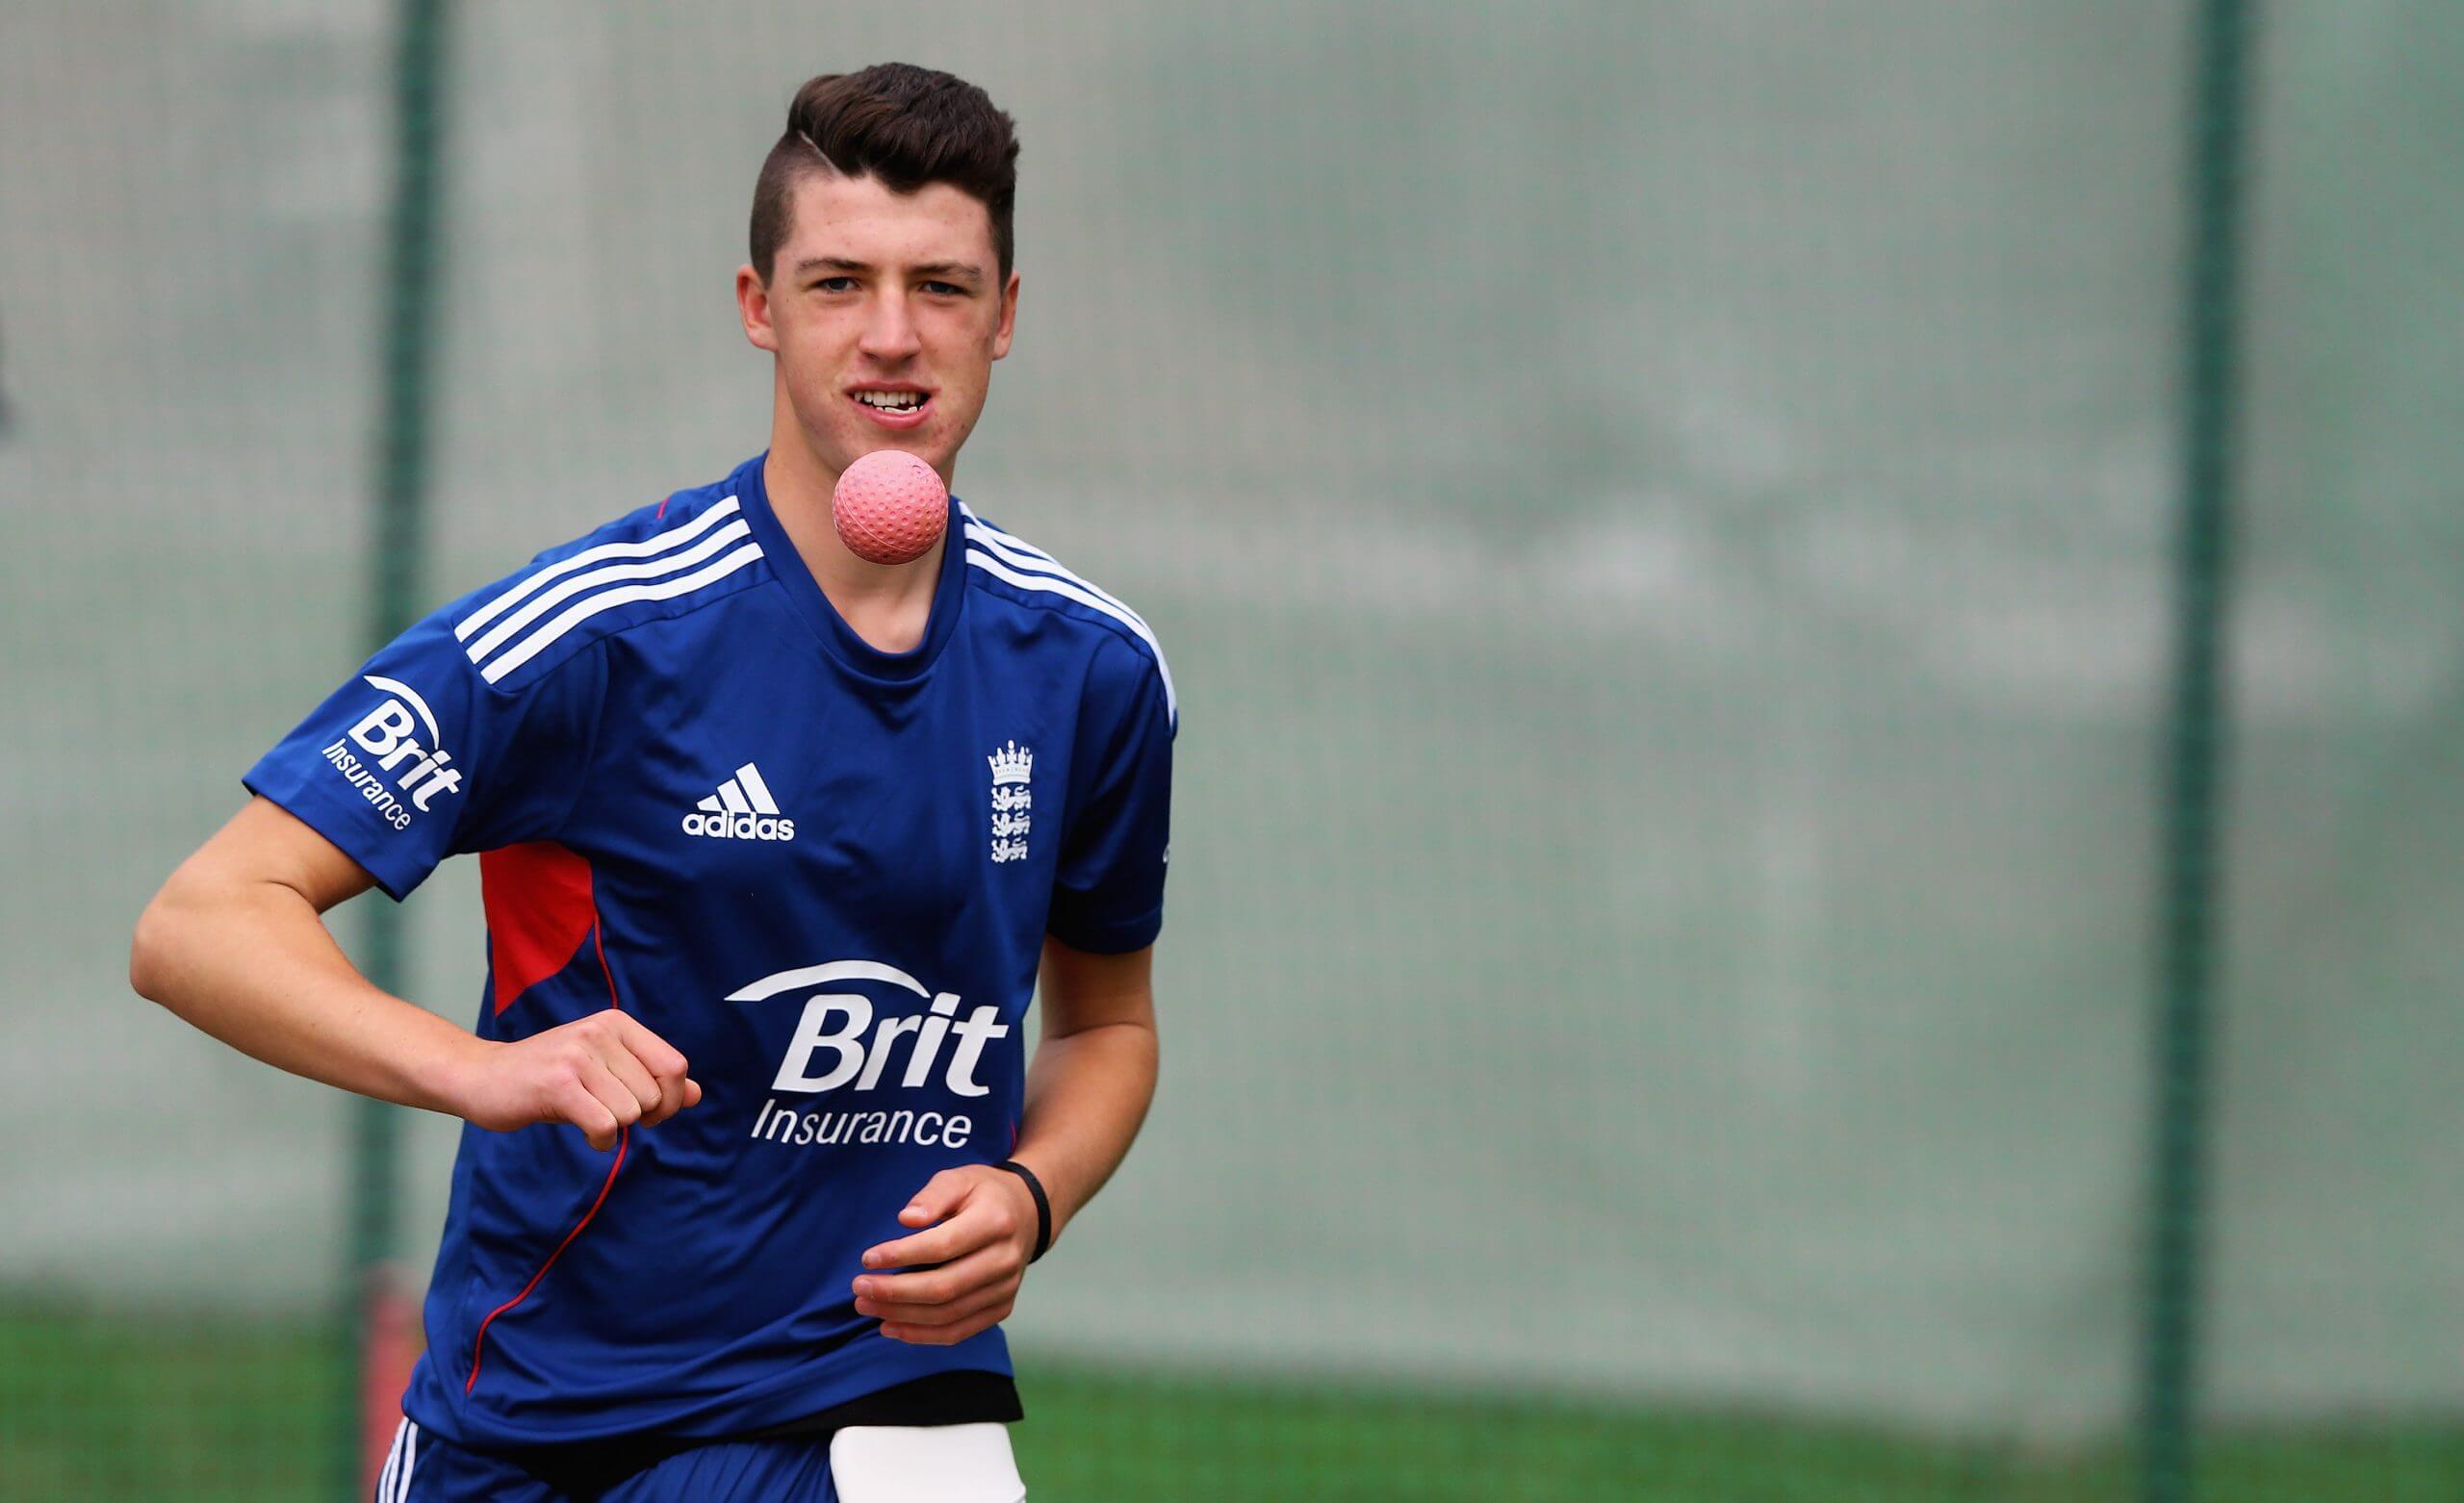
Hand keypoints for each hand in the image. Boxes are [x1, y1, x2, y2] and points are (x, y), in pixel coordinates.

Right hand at [449, 1009, 700, 1150]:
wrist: (482, 1077)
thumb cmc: (550, 1077)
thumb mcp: (606, 1069)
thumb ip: (652, 1078)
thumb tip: (698, 1094)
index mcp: (616, 1024)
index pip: (675, 1065)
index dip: (672, 1098)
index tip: (652, 1112)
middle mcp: (599, 1033)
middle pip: (655, 1094)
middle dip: (640, 1116)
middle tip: (606, 1112)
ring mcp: (578, 1057)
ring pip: (631, 1112)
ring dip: (613, 1126)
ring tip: (586, 1114)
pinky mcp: (558, 1085)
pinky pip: (606, 1126)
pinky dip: (600, 1140)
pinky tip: (584, 1132)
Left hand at [853, 1164, 1040, 1343]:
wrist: (1028, 1215)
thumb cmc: (983, 1194)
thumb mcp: (959, 1178)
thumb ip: (932, 1196)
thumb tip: (906, 1220)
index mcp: (995, 1221)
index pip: (943, 1246)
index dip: (902, 1255)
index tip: (868, 1258)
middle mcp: (1005, 1260)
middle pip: (944, 1287)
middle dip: (895, 1292)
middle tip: (859, 1288)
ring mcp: (1006, 1288)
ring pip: (948, 1315)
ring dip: (902, 1316)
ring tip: (867, 1306)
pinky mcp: (1001, 1308)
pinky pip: (959, 1331)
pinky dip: (923, 1335)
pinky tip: (892, 1327)